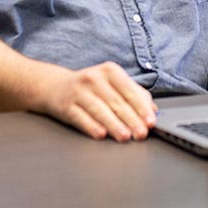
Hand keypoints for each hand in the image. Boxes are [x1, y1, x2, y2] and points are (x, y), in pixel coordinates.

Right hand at [41, 62, 157, 140]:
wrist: (54, 87)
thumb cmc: (90, 87)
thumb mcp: (111, 84)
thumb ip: (133, 94)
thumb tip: (153, 109)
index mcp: (110, 71)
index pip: (130, 90)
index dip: (142, 107)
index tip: (151, 121)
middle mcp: (94, 78)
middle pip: (116, 102)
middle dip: (131, 119)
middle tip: (141, 133)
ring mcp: (78, 92)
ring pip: (100, 110)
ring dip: (114, 124)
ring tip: (125, 136)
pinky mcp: (66, 106)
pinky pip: (81, 118)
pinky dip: (91, 126)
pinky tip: (101, 134)